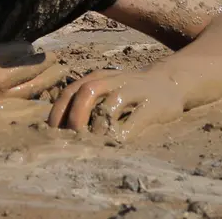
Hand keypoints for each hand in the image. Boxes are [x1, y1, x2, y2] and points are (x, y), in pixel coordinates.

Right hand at [0, 41, 61, 111]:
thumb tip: (13, 49)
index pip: (25, 50)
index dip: (32, 49)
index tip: (37, 49)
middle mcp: (1, 80)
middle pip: (37, 69)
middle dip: (50, 64)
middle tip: (57, 60)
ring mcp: (3, 100)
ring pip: (37, 88)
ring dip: (49, 80)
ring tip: (56, 74)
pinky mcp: (0, 114)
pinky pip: (26, 103)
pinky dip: (36, 96)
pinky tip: (41, 93)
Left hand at [48, 69, 185, 140]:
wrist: (169, 82)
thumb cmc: (129, 91)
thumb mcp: (105, 88)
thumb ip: (86, 100)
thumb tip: (59, 126)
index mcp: (97, 78)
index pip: (70, 91)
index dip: (58, 111)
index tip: (51, 132)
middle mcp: (113, 80)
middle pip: (87, 92)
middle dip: (75, 116)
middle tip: (71, 137)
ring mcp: (135, 90)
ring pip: (111, 103)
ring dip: (98, 124)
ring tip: (91, 142)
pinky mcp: (154, 105)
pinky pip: (136, 119)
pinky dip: (124, 133)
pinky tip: (116, 144)